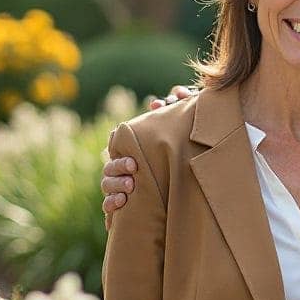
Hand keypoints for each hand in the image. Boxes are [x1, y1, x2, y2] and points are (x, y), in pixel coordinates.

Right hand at [102, 87, 194, 229]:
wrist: (192, 189)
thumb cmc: (185, 150)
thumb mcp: (184, 131)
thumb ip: (179, 108)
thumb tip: (177, 93)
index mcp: (135, 149)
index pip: (117, 143)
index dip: (119, 143)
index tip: (135, 151)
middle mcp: (125, 167)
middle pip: (111, 164)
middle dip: (119, 165)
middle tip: (134, 166)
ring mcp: (122, 186)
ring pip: (107, 183)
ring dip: (115, 185)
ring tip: (130, 187)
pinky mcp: (125, 206)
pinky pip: (109, 206)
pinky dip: (111, 204)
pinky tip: (120, 204)